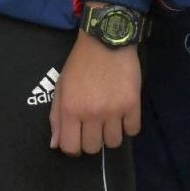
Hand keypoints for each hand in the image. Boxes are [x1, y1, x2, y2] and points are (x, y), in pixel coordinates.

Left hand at [50, 30, 140, 155]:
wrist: (105, 42)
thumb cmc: (79, 64)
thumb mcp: (61, 87)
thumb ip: (56, 117)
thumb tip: (56, 145)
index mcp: (69, 108)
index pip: (71, 147)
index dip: (73, 148)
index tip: (77, 139)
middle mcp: (91, 113)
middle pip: (93, 148)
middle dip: (92, 140)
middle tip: (93, 126)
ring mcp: (113, 111)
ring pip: (114, 143)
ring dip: (110, 134)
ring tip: (108, 118)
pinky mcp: (133, 105)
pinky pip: (133, 131)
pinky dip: (128, 126)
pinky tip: (122, 114)